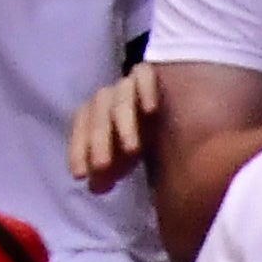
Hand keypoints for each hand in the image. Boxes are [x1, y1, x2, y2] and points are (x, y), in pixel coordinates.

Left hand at [66, 61, 158, 189]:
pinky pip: (144, 73)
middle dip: (98, 141)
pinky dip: (145, 88)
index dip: (77, 148)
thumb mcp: (127, 157)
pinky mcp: (154, 73)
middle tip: (102, 168)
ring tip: (132, 150)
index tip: (79, 176)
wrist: (184, 104)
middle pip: (98, 112)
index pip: (81, 125)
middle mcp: (112, 96)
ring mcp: (132, 83)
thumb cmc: (149, 137)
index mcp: (99, 113)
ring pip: (120, 95)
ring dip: (124, 122)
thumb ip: (110, 170)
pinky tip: (151, 110)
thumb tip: (93, 188)